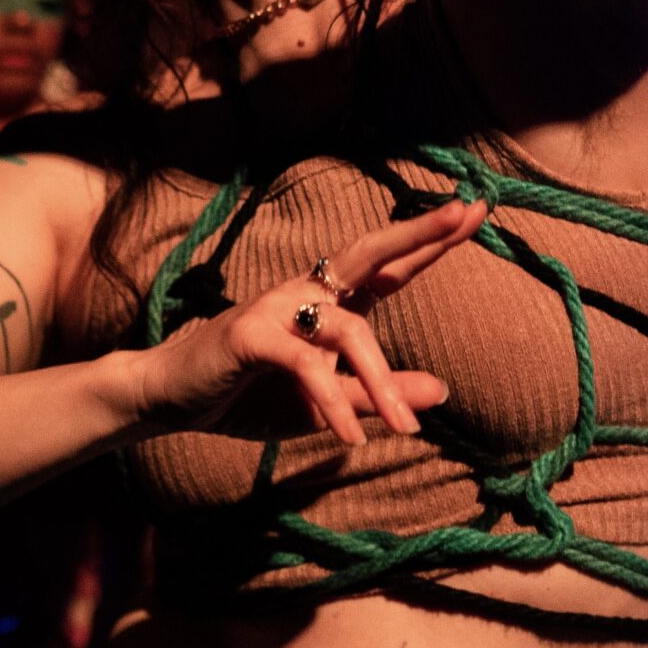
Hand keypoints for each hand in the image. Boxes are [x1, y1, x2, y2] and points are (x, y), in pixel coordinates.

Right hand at [128, 199, 488, 444]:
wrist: (172, 400)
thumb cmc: (249, 394)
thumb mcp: (325, 404)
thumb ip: (375, 394)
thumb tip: (440, 390)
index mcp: (329, 304)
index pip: (389, 267)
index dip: (430, 240)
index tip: (476, 210)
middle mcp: (306, 294)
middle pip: (370, 254)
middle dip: (418, 233)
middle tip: (463, 211)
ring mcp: (276, 308)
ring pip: (349, 331)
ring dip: (381, 382)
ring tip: (405, 429)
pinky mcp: (250, 335)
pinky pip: (306, 365)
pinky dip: (332, 400)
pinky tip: (348, 437)